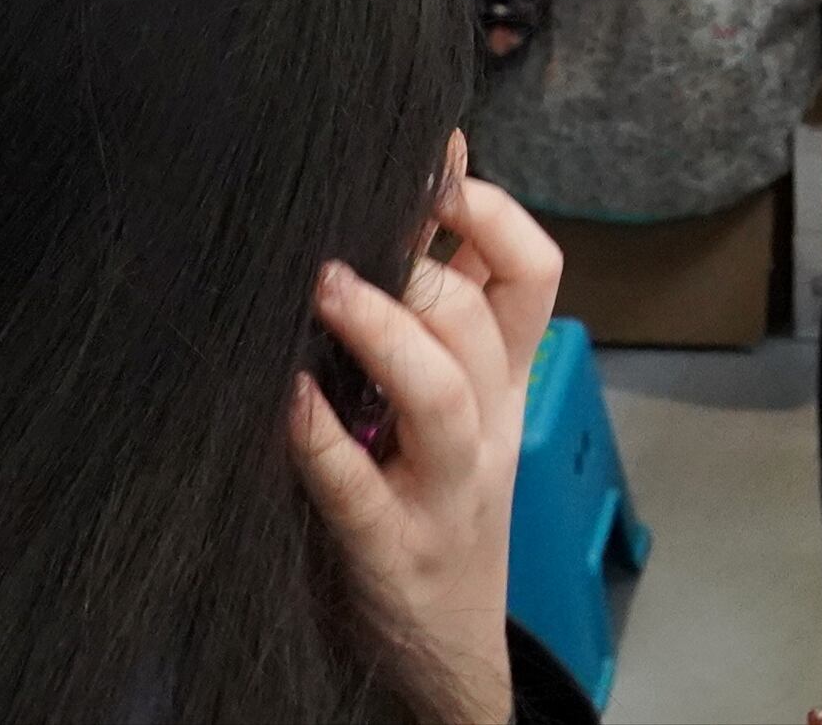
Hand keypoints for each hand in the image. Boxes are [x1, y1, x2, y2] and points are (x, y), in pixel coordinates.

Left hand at [288, 161, 559, 724]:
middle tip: (352, 230)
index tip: (436, 168)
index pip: (535, 275)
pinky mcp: (387, 554)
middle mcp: (487, 432)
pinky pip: (356, 491)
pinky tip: (286, 402)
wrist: (440, 652)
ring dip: (387, 334)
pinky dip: (323, 443)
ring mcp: (443, 496)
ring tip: (326, 289)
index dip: (492, 212)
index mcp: (506, 384)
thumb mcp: (452, 407)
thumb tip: (419, 176)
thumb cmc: (423, 504)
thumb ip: (437, 310)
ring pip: (444, 400)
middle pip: (483, 326)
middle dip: (424, 265)